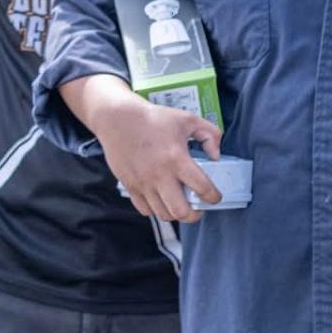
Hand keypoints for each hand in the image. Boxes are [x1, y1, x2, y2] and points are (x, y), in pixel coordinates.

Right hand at [86, 91, 222, 223]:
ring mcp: (143, 182)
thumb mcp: (187, 119)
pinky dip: (156, 209)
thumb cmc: (152, 118)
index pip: (202, 188)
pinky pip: (145, 209)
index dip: (214, 197)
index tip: (214, 196)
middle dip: (195, 214)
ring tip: (179, 203)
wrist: (116, 118)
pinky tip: (161, 199)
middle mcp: (159, 174)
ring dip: (175, 212)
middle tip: (197, 206)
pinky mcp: (130, 185)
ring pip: (163, 214)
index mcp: (176, 158)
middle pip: (181, 212)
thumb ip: (210, 134)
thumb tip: (215, 155)